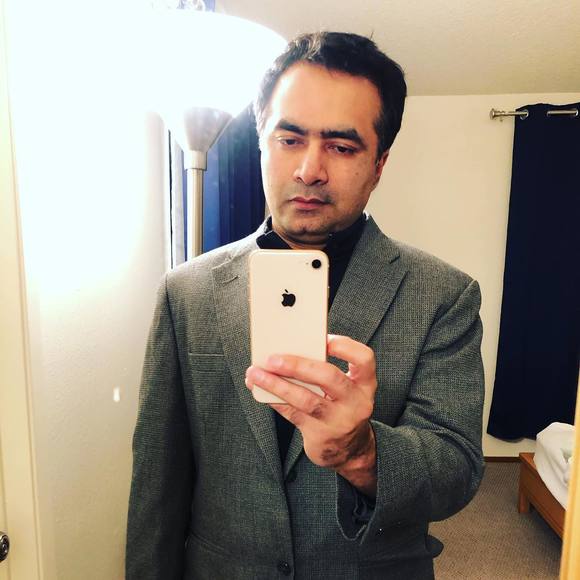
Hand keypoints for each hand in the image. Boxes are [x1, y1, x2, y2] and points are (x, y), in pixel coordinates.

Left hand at [245, 335, 377, 493]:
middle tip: (273, 359)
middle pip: (329, 377)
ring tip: (256, 374)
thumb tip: (287, 348)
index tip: (323, 339)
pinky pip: (293, 413)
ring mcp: (339, 421)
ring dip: (277, 384)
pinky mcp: (320, 435)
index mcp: (364, 383)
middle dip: (298, 365)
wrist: (350, 449)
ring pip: (306, 399)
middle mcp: (356, 402)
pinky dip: (274, 399)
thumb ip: (325, 369)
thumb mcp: (346, 388)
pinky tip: (260, 390)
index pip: (364, 358)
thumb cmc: (342, 406)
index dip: (344, 346)